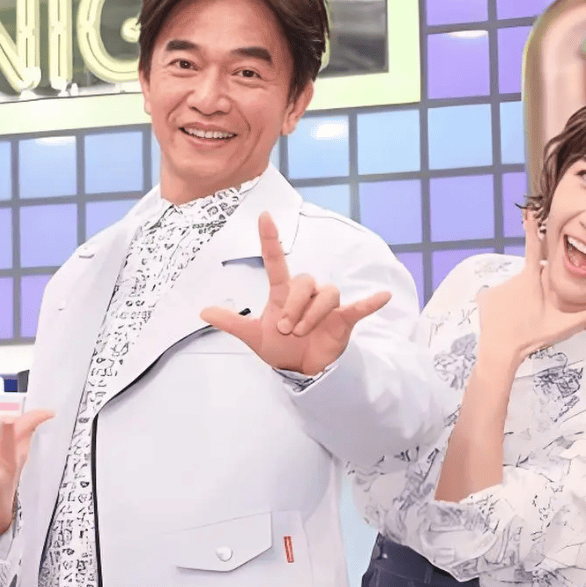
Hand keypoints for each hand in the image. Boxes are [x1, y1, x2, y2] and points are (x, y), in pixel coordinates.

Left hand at [200, 212, 390, 376]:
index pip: (276, 261)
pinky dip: (371, 302)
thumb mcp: (253, 337)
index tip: (264, 217)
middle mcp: (305, 294)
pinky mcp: (344, 318)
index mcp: (283, 294)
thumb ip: (232, 322)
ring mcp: (326, 306)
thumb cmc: (279, 347)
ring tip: (303, 333)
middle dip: (293, 306)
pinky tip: (383, 296)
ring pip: (324, 294)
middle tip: (287, 329)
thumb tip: (202, 310)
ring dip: (312, 314)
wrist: (301, 370)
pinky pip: (359, 306)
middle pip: (302, 282)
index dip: (269, 240)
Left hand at [476, 212, 585, 362]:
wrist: (500, 350)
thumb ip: (585, 319)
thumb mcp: (561, 327)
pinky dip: (502, 307)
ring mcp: (497, 287)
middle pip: (528, 281)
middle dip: (532, 294)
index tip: (527, 212)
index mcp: (531, 280)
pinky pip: (496, 299)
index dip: (531, 230)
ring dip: (517, 302)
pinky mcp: (484, 297)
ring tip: (518, 320)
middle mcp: (512, 279)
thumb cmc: (531, 337)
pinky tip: (504, 320)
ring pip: (512, 292)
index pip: (532, 248)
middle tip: (532, 314)